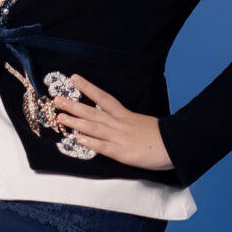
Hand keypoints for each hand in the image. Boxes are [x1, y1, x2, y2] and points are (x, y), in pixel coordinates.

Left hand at [51, 78, 174, 170]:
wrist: (175, 144)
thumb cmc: (162, 136)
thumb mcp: (143, 123)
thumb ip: (129, 123)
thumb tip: (118, 123)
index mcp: (125, 115)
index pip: (103, 98)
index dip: (88, 88)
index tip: (74, 79)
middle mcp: (119, 123)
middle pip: (93, 112)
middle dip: (73, 105)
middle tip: (56, 99)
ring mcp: (119, 138)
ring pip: (93, 127)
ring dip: (75, 122)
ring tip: (60, 118)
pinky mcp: (122, 152)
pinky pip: (103, 146)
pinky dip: (89, 142)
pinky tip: (77, 139)